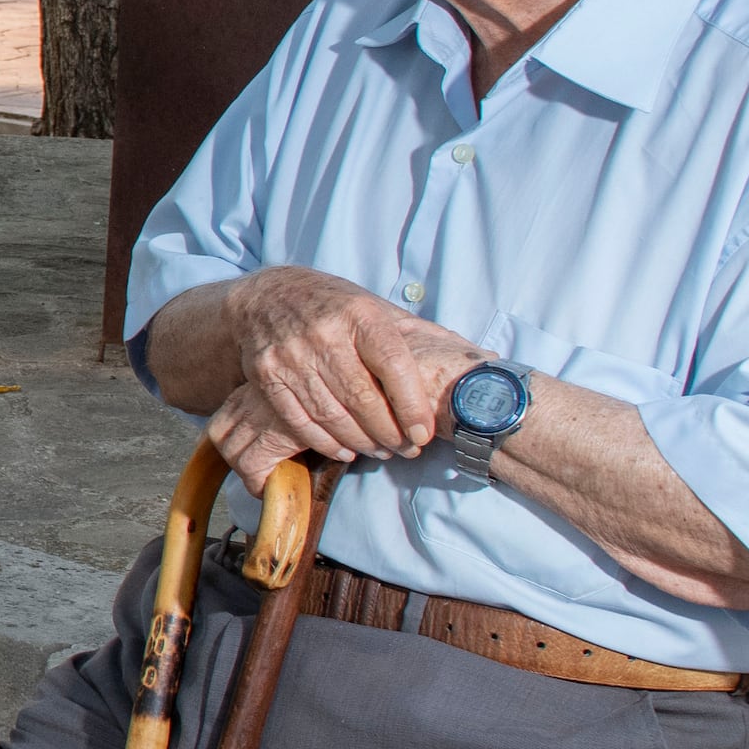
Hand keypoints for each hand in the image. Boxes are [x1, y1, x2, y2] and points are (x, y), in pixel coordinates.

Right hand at [209, 265, 477, 471]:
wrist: (267, 297)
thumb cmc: (336, 306)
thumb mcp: (378, 308)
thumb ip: (419, 336)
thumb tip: (481, 358)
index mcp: (360, 315)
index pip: (393, 365)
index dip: (411, 405)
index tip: (423, 434)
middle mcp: (324, 333)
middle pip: (362, 399)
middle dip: (389, 433)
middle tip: (406, 449)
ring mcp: (291, 355)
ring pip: (332, 415)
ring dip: (361, 443)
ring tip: (380, 451)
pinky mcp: (267, 375)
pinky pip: (300, 420)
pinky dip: (325, 442)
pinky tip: (344, 450)